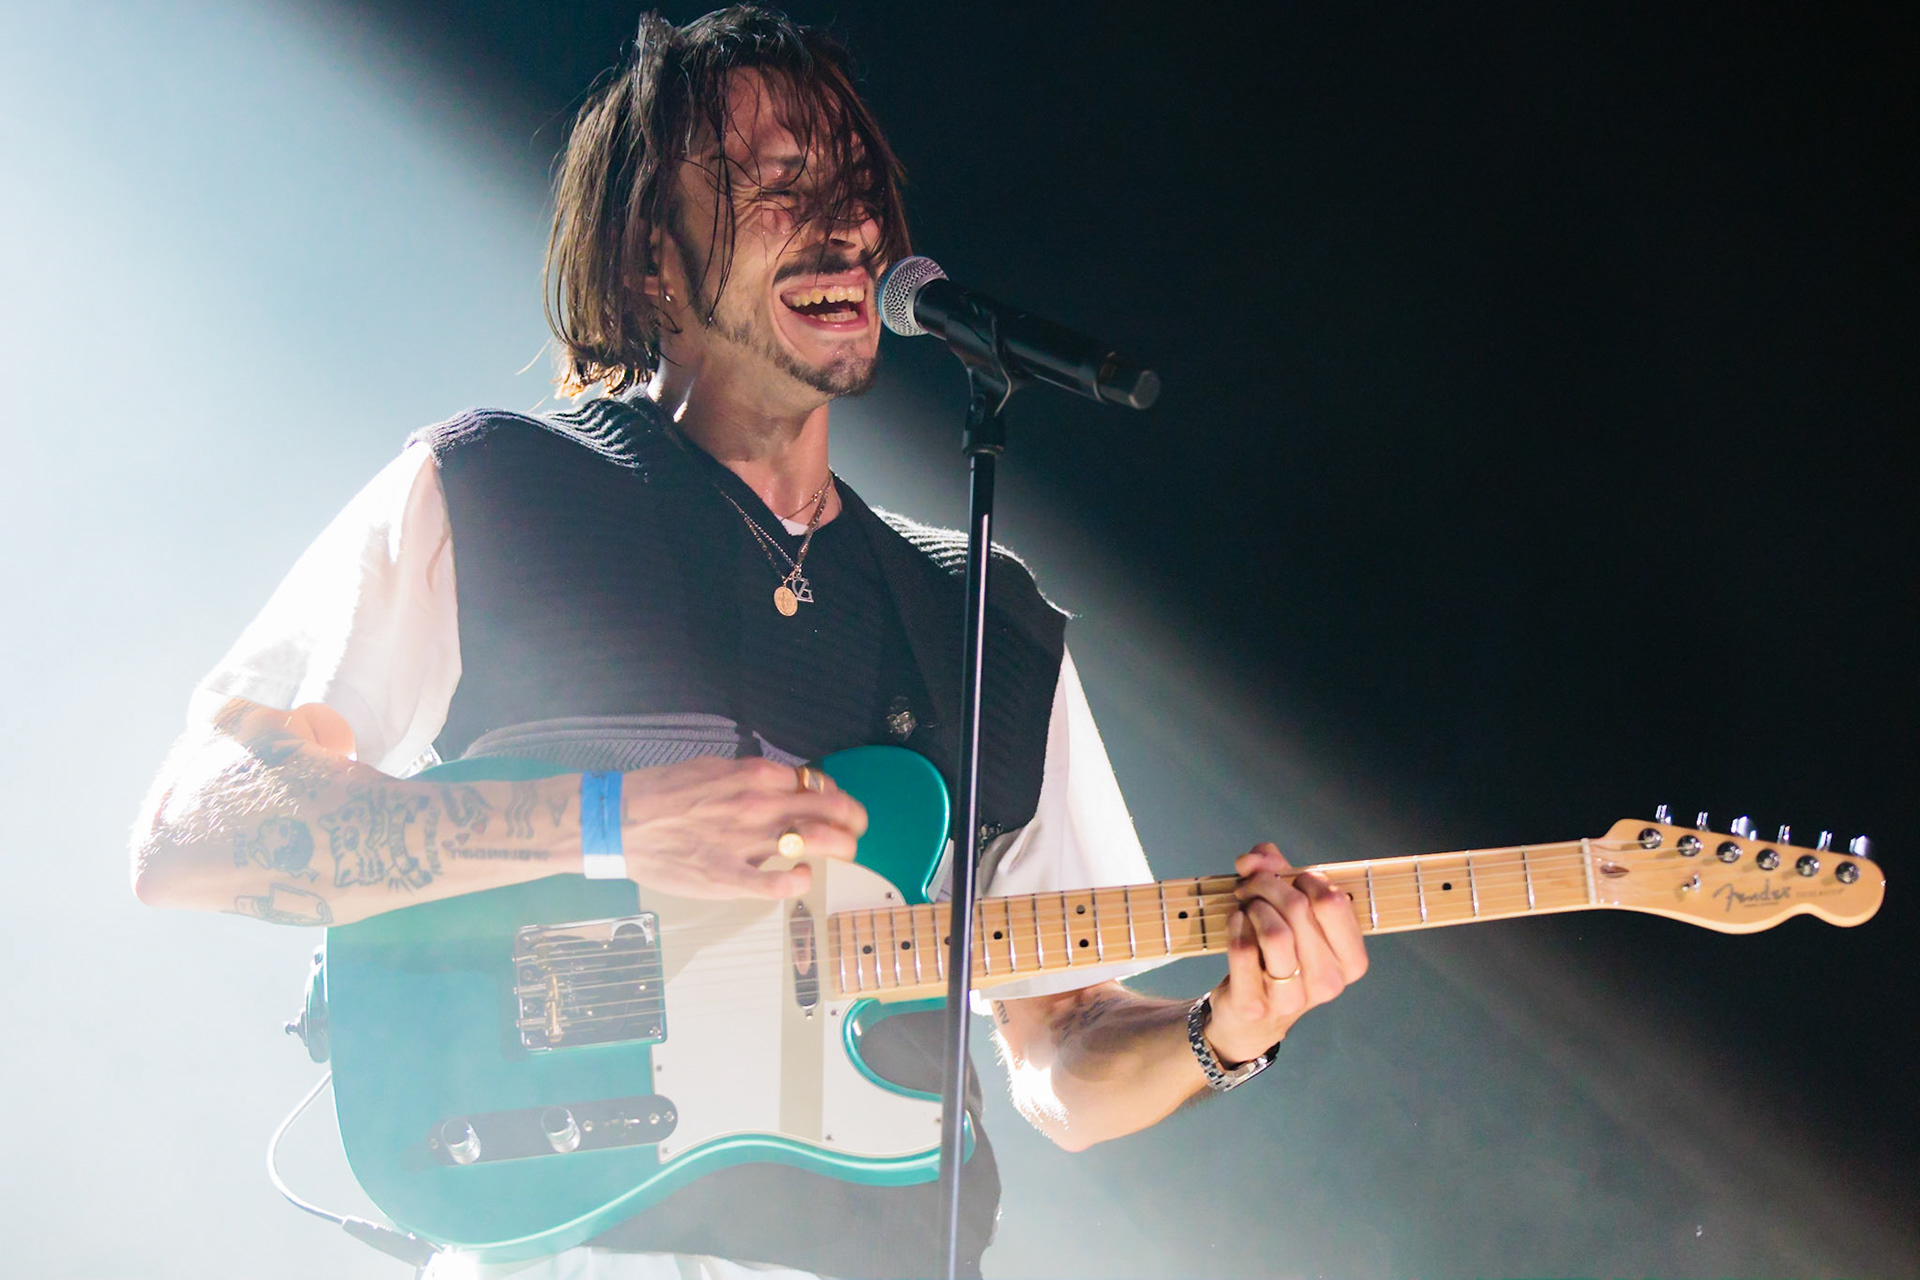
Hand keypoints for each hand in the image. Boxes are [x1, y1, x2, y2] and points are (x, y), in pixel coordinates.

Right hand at [616, 756, 867, 899]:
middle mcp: (758, 804)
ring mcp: (746, 841)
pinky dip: (800, 881)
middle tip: (856, 829)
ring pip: (816, 840)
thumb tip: (781, 783)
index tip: (833, 804)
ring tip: (844, 853)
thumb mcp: (712, 768)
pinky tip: (801, 878)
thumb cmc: (661, 795)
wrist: (619, 821)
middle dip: (854, 819)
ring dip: (841, 847)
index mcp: (754, 775)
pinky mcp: (729, 876)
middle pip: (831, 808)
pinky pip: (778, 884)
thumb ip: (750, 776)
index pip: (815, 782)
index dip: (832, 794)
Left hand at [1205, 842, 1368, 1064]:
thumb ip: (1276, 871)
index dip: (1305, 878)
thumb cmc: (1279, 956)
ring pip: (1275, 932)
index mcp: (1351, 961)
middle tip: (1252, 886)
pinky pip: (1243, 950)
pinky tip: (1235, 920)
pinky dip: (1235, 924)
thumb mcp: (1290, 912)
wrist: (1252, 1017)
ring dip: (1254, 905)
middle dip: (1268, 885)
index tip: (1287, 878)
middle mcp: (1329, 983)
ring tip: (1245, 904)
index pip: (1334, 901)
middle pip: (1300, 909)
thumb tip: (1254, 858)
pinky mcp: (1255, 1005)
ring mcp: (1292, 999)